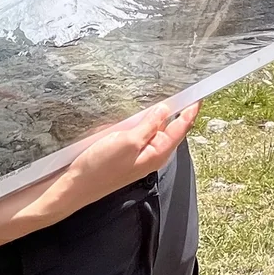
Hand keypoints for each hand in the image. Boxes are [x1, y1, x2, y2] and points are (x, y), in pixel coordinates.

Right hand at [0, 100, 198, 237]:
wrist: (73, 187)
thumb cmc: (100, 167)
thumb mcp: (128, 142)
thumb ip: (149, 126)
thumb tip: (165, 110)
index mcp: (158, 152)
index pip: (181, 127)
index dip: (191, 110)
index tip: (200, 94)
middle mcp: (151, 154)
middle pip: (170, 127)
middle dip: (176, 109)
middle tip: (182, 87)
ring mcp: (138, 154)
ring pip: (153, 130)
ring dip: (157, 114)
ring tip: (163, 94)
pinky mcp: (124, 154)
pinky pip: (139, 133)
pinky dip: (141, 121)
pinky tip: (137, 112)